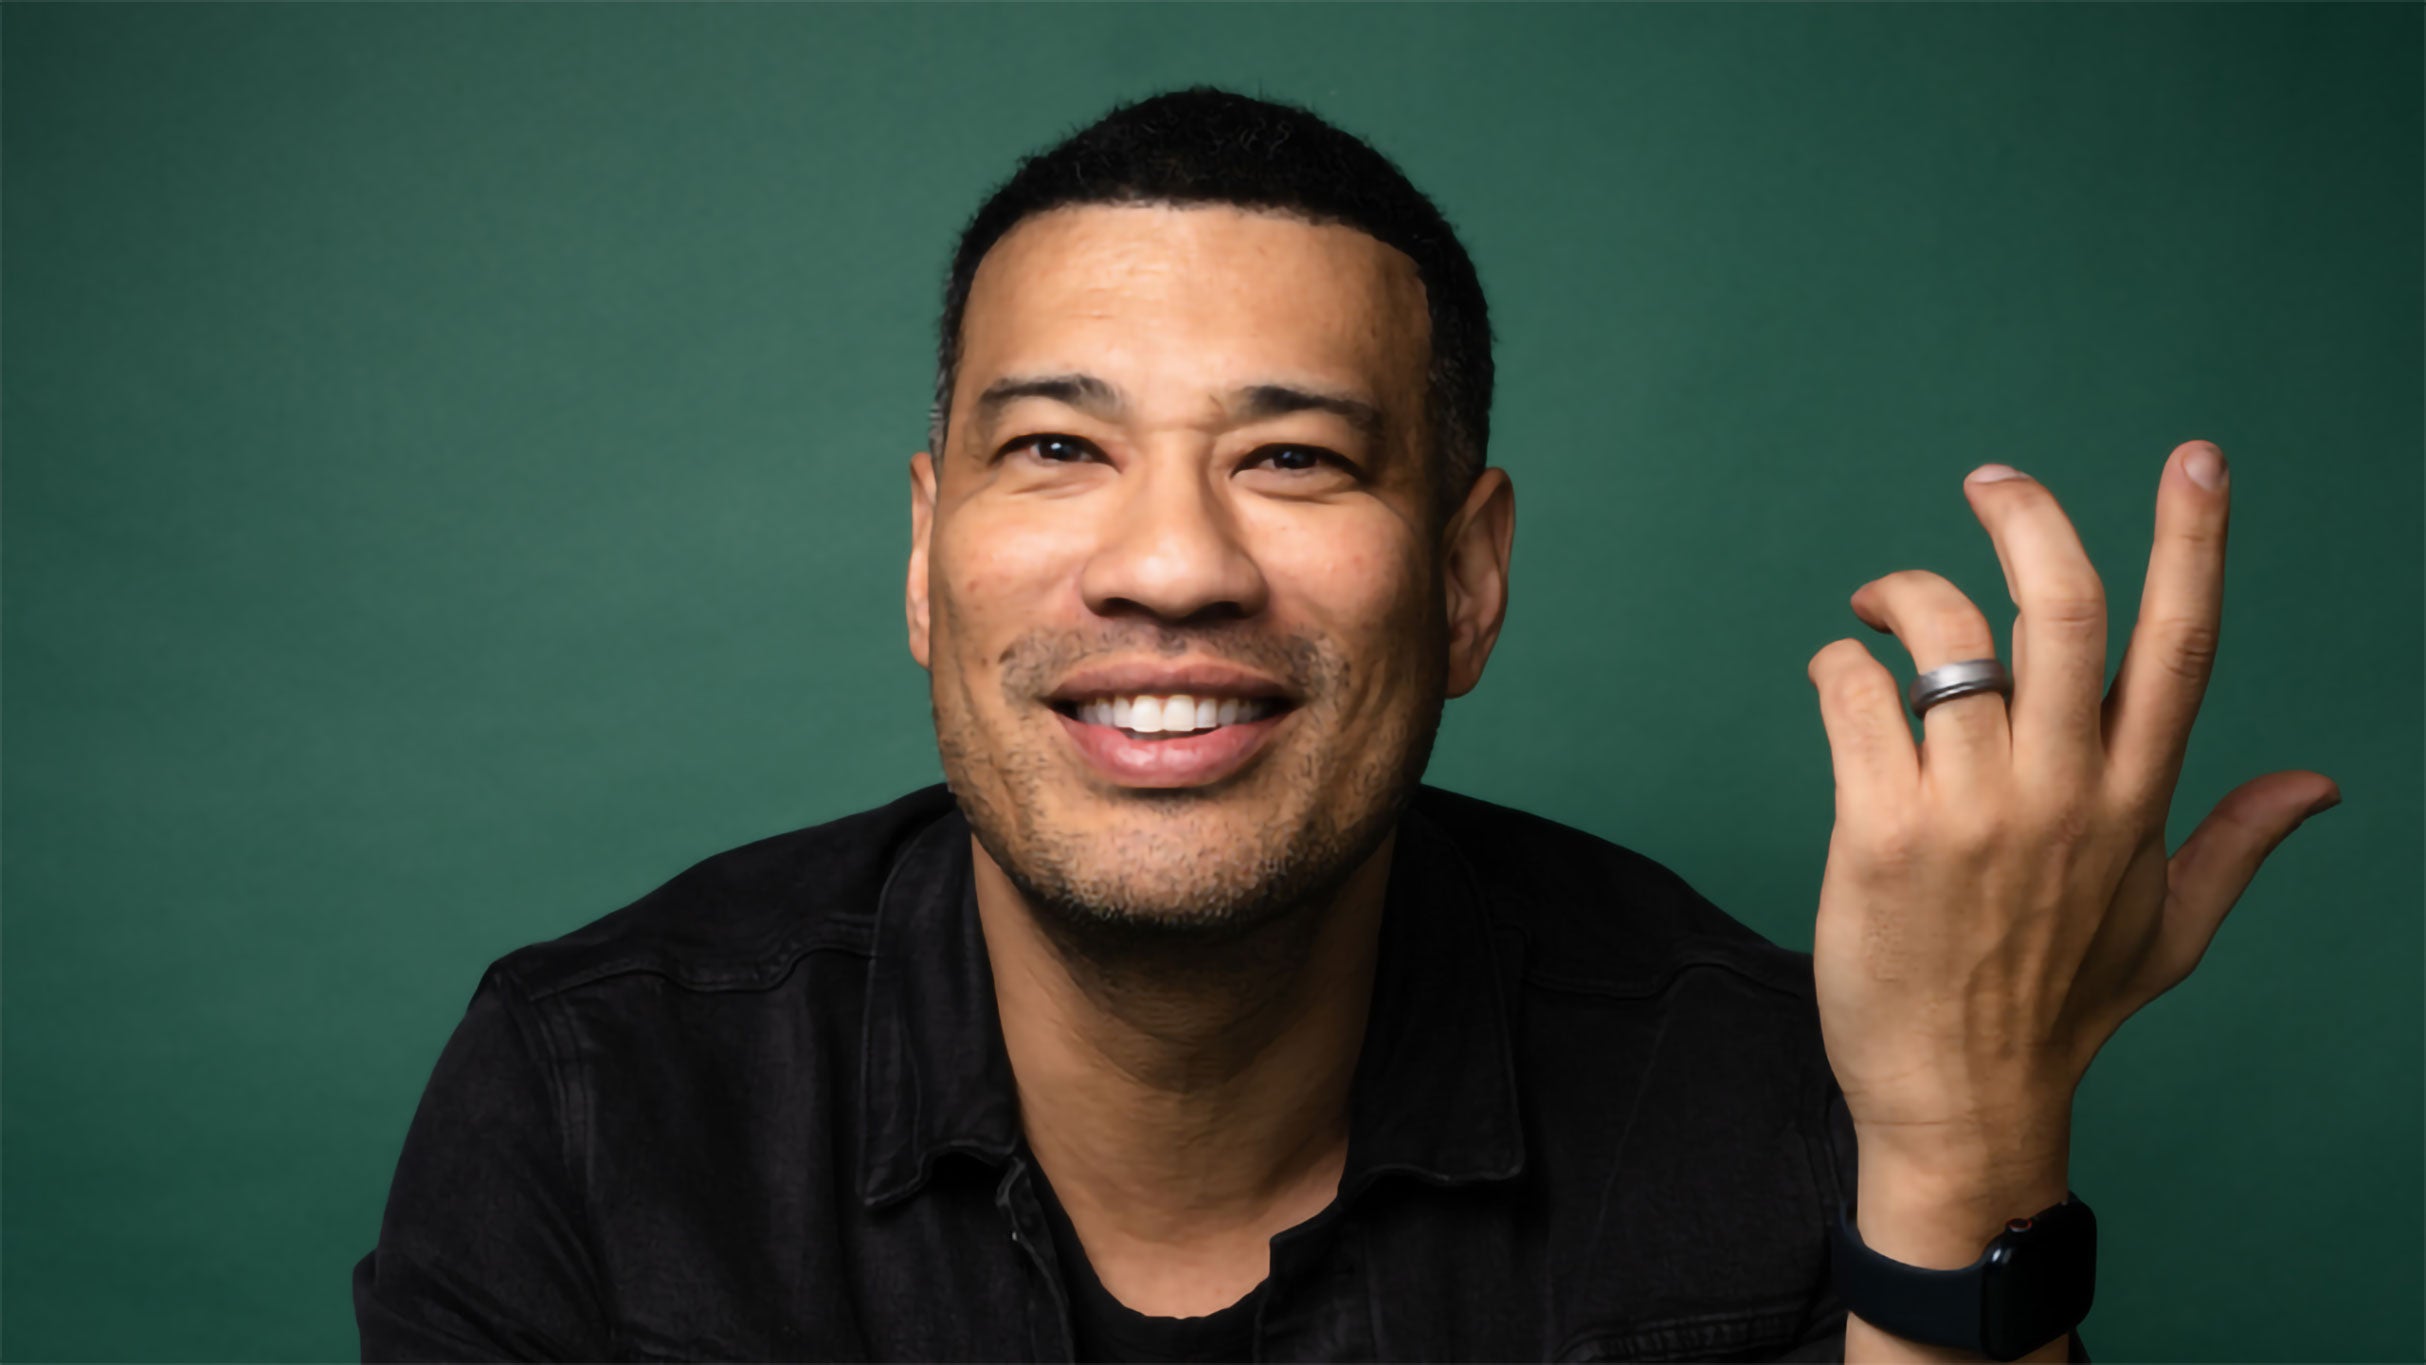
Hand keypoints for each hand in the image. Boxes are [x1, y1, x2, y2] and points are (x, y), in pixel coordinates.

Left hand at [1804, 441, 2338, 1175]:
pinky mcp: (1883, 832)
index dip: (2194, 542)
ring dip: (1902, 595)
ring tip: (1874, 608)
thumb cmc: (2057, 1010)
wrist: (1960, 1100)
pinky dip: (1837, 667)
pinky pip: (1856, 698)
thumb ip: (2234, 842)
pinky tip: (1837, 678)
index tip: (2197, 458)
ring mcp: (1973, 810)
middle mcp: (2064, 792)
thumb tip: (2319, 784)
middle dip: (2028, 519)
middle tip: (1990, 481)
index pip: (2180, 647)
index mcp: (2136, 802)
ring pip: (1944, 640)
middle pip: (2064, 610)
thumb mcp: (2168, 930)